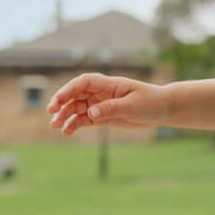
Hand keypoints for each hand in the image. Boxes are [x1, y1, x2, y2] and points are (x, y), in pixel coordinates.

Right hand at [46, 73, 165, 134]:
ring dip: (65, 115)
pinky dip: (74, 124)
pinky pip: (84, 119)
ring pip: (77, 107)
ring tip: (55, 126)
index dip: (69, 89)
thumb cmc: (150, 102)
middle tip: (51, 113)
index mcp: (108, 84)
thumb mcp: (132, 106)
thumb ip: (111, 108)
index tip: (59, 99)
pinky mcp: (103, 116)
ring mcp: (101, 104)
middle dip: (62, 102)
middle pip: (76, 94)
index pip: (84, 82)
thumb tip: (90, 112)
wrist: (162, 109)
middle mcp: (101, 92)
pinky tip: (66, 132)